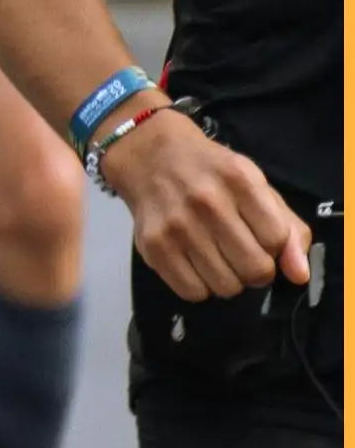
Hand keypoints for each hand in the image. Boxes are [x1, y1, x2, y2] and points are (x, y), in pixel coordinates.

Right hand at [105, 108, 319, 305]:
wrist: (150, 154)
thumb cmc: (212, 173)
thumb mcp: (258, 187)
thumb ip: (289, 230)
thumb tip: (298, 274)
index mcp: (240, 181)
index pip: (277, 240)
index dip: (274, 246)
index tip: (259, 237)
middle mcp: (207, 202)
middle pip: (255, 269)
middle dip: (255, 269)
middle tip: (241, 254)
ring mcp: (176, 225)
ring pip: (227, 287)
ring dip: (228, 279)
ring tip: (217, 257)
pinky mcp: (152, 246)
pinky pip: (193, 292)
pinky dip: (200, 286)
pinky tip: (194, 263)